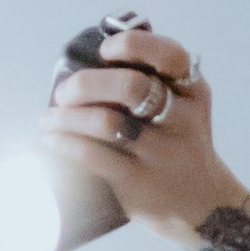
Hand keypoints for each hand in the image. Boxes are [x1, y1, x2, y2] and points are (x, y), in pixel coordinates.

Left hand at [42, 24, 249, 240]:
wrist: (201, 204)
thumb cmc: (178, 143)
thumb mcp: (185, 106)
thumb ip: (154, 78)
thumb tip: (89, 58)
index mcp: (192, 91)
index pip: (169, 55)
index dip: (132, 46)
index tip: (103, 51)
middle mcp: (182, 119)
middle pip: (130, 87)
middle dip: (86, 84)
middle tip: (63, 93)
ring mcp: (161, 153)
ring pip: (106, 122)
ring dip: (66, 116)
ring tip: (48, 118)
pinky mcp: (139, 182)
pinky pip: (94, 157)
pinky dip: (65, 144)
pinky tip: (51, 140)